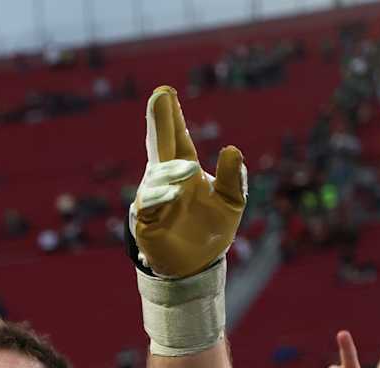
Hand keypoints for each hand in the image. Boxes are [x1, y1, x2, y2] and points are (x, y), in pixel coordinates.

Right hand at [130, 86, 244, 279]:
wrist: (197, 265)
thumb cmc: (212, 228)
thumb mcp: (233, 201)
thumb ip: (235, 176)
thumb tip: (232, 149)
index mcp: (185, 170)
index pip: (177, 139)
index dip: (172, 117)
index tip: (165, 92)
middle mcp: (166, 180)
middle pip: (159, 146)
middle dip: (158, 121)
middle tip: (159, 96)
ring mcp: (153, 199)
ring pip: (157, 176)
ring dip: (171, 171)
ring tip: (189, 172)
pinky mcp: (145, 221)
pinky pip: (149, 204)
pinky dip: (162, 196)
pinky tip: (176, 193)